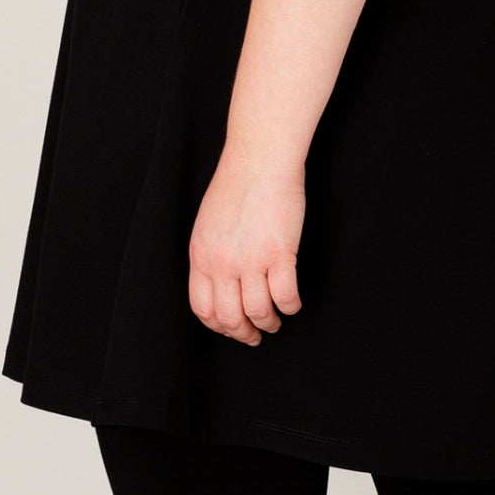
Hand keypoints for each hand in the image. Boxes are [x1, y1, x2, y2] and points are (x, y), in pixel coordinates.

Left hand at [187, 151, 304, 346]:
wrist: (259, 159)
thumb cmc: (237, 183)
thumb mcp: (208, 223)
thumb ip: (211, 253)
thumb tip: (221, 282)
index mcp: (201, 256)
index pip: (203, 309)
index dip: (219, 326)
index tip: (232, 328)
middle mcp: (222, 263)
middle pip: (230, 318)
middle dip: (244, 333)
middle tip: (256, 334)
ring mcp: (251, 259)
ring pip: (258, 312)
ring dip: (269, 322)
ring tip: (276, 319)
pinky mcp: (279, 253)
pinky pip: (286, 296)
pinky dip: (291, 306)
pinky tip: (293, 302)